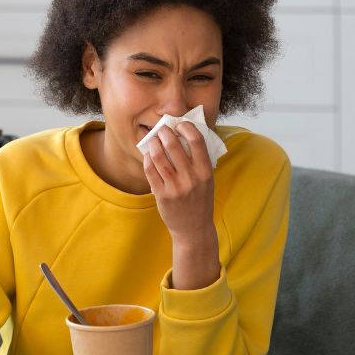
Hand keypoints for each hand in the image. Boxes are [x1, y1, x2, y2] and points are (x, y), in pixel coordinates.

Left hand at [143, 121, 214, 241]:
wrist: (193, 229)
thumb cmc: (200, 201)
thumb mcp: (207, 181)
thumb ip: (198, 161)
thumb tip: (183, 136)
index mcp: (205, 172)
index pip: (197, 140)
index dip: (186, 127)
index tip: (180, 124)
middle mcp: (191, 178)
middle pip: (174, 145)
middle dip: (164, 132)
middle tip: (161, 129)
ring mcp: (175, 187)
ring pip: (159, 156)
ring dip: (153, 144)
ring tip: (152, 140)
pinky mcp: (162, 195)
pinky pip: (150, 171)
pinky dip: (147, 159)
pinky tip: (148, 156)